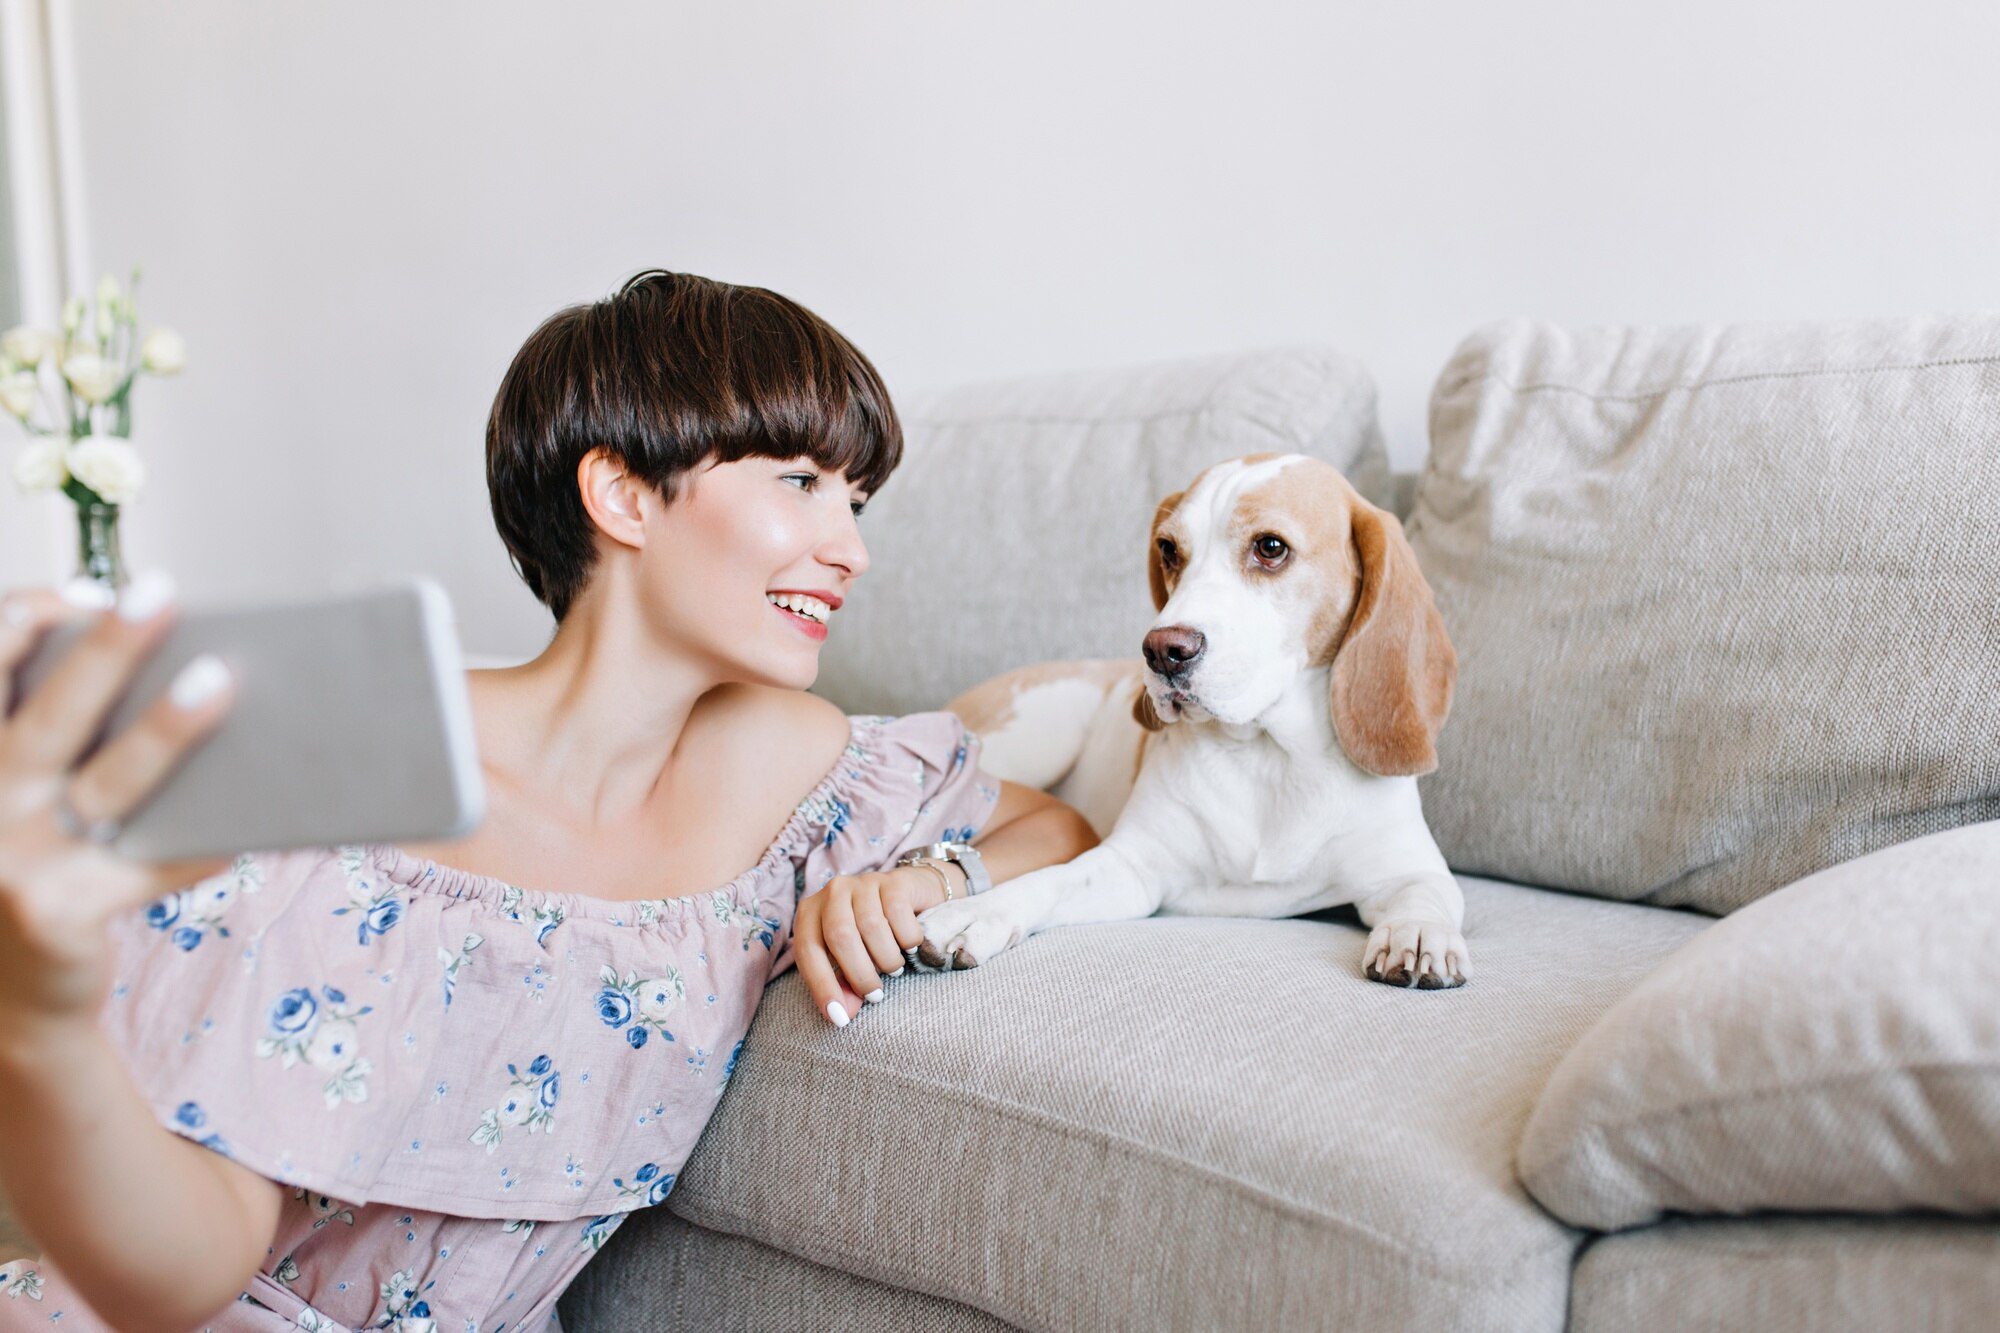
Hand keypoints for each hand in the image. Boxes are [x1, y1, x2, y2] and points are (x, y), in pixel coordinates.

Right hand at [0, 580, 234, 1027]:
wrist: (8, 996)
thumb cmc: (30, 866)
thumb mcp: (15, 797)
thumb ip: (55, 741)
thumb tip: (169, 668)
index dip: (22, 621)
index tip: (86, 594)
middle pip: (50, 713)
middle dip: (106, 649)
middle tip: (159, 596)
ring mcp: (15, 860)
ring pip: (107, 784)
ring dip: (164, 731)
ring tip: (218, 682)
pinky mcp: (59, 912)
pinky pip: (148, 867)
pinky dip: (199, 843)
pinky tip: (245, 822)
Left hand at [793, 863, 958, 1026]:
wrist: (911, 894)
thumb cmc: (873, 934)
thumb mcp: (854, 959)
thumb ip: (845, 985)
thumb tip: (842, 1016)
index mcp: (811, 912)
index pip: (807, 950)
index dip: (821, 986)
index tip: (839, 1018)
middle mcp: (833, 892)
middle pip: (840, 936)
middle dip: (859, 974)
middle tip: (875, 995)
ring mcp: (863, 882)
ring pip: (872, 927)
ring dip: (886, 959)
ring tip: (894, 968)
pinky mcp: (893, 881)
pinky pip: (899, 915)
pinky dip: (907, 940)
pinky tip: (910, 946)